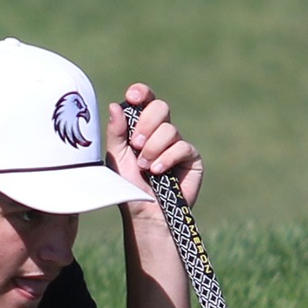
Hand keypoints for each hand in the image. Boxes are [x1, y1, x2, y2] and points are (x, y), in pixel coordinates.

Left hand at [107, 84, 204, 206]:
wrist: (145, 214)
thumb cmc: (129, 187)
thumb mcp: (117, 158)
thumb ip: (116, 133)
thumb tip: (116, 105)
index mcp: (142, 128)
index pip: (145, 101)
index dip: (142, 93)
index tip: (133, 97)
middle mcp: (162, 132)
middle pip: (160, 107)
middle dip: (146, 124)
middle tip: (136, 144)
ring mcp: (178, 144)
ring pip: (169, 129)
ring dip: (153, 149)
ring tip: (145, 168)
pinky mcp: (191, 158)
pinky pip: (182, 147)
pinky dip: (166, 159)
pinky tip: (158, 172)